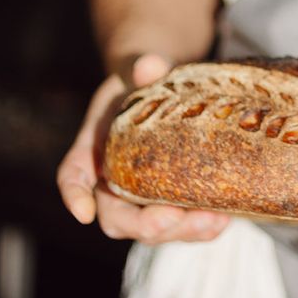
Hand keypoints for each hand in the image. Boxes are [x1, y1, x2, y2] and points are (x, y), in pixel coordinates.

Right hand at [57, 53, 230, 243]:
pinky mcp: (169, 202)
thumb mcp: (137, 67)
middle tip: (172, 218)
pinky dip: (201, 227)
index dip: (74, 196)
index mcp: (93, 148)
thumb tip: (151, 65)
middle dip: (143, 224)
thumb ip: (140, 65)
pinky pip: (181, 225)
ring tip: (213, 220)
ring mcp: (141, 197)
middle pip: (115, 218)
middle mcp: (112, 180)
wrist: (162, 87)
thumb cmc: (141, 79)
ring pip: (151, 230)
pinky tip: (224, 218)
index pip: (73, 175)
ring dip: (181, 232)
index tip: (83, 212)